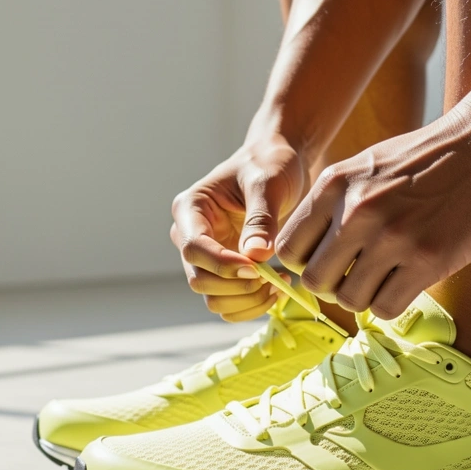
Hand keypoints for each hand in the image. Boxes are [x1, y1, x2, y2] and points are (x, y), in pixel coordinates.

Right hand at [170, 133, 305, 321]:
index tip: (256, 268)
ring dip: (247, 301)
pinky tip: (277, 287)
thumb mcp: (268, 183)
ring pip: (213, 299)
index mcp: (191, 209)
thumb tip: (255, 255)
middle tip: (276, 277)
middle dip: (238, 287)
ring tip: (280, 283)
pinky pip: (230, 303)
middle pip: (200, 280)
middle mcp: (191, 236)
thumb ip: (261, 218)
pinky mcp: (224, 271)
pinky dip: (252, 304)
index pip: (193, 248)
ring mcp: (206, 257)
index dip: (222, 264)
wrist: (278, 166)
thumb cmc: (269, 165)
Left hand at [276, 106, 470, 318]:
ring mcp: (392, 236)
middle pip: (315, 281)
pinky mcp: (428, 259)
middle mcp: (357, 211)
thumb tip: (311, 251)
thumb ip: (337, 202)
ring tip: (388, 276)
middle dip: (333, 286)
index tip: (329, 263)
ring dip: (366, 296)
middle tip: (358, 275)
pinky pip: (386, 307)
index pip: (288, 248)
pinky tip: (409, 281)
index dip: (305, 263)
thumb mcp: (368, 166)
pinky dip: (393, 302)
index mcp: (335, 185)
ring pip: (349, 300)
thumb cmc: (430, 158)